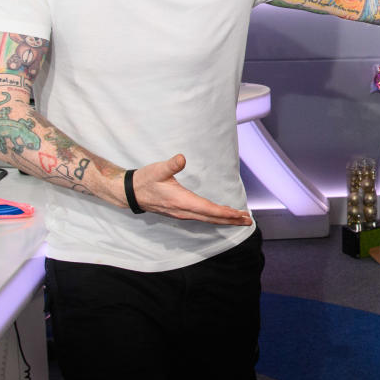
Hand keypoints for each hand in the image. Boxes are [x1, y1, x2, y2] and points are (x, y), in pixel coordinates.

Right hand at [127, 155, 252, 225]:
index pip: (208, 209)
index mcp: (181, 201)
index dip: (224, 213)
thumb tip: (181, 158)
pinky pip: (202, 218)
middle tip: (248, 221)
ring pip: (207, 219)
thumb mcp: (157, 170)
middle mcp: (184, 211)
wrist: (131, 193)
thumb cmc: (145, 180)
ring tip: (240, 220)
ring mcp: (182, 213)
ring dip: (224, 220)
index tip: (239, 214)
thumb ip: (170, 165)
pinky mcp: (180, 213)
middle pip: (211, 218)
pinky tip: (221, 216)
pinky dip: (215, 218)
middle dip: (231, 220)